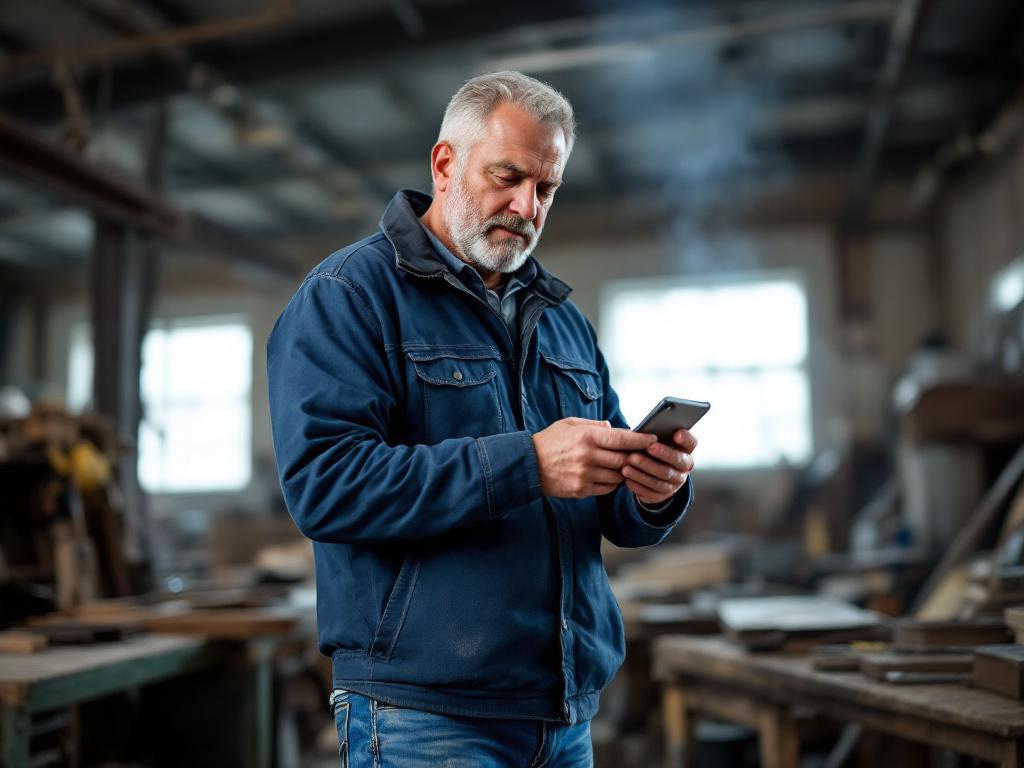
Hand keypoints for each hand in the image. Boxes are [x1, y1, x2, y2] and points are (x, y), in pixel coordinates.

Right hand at [531, 417, 657, 498]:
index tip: (652, 439)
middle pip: (624, 459)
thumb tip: (615, 428)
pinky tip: (610, 476)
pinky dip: (613, 483)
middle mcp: (587, 457)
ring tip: (626, 466)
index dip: (640, 440)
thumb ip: (594, 425)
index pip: (622, 439)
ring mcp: (584, 475)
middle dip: (636, 457)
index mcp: (586, 437)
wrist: (528, 465)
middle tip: (644, 454)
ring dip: (625, 472)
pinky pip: (607, 488)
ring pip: (618, 476)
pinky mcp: (581, 490)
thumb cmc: (550, 441)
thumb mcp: (570, 424)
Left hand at [622, 428, 697, 505]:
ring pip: (662, 478)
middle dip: (663, 454)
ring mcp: (674, 484)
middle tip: (648, 448)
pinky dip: (638, 485)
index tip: (676, 433)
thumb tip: (642, 433)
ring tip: (628, 466)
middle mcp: (684, 468)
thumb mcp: (656, 442)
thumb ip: (654, 437)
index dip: (685, 439)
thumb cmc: (651, 452)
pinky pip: (651, 492)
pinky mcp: (662, 495)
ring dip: (643, 472)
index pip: (691, 443)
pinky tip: (627, 479)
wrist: (650, 475)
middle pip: (677, 461)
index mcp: (684, 450)